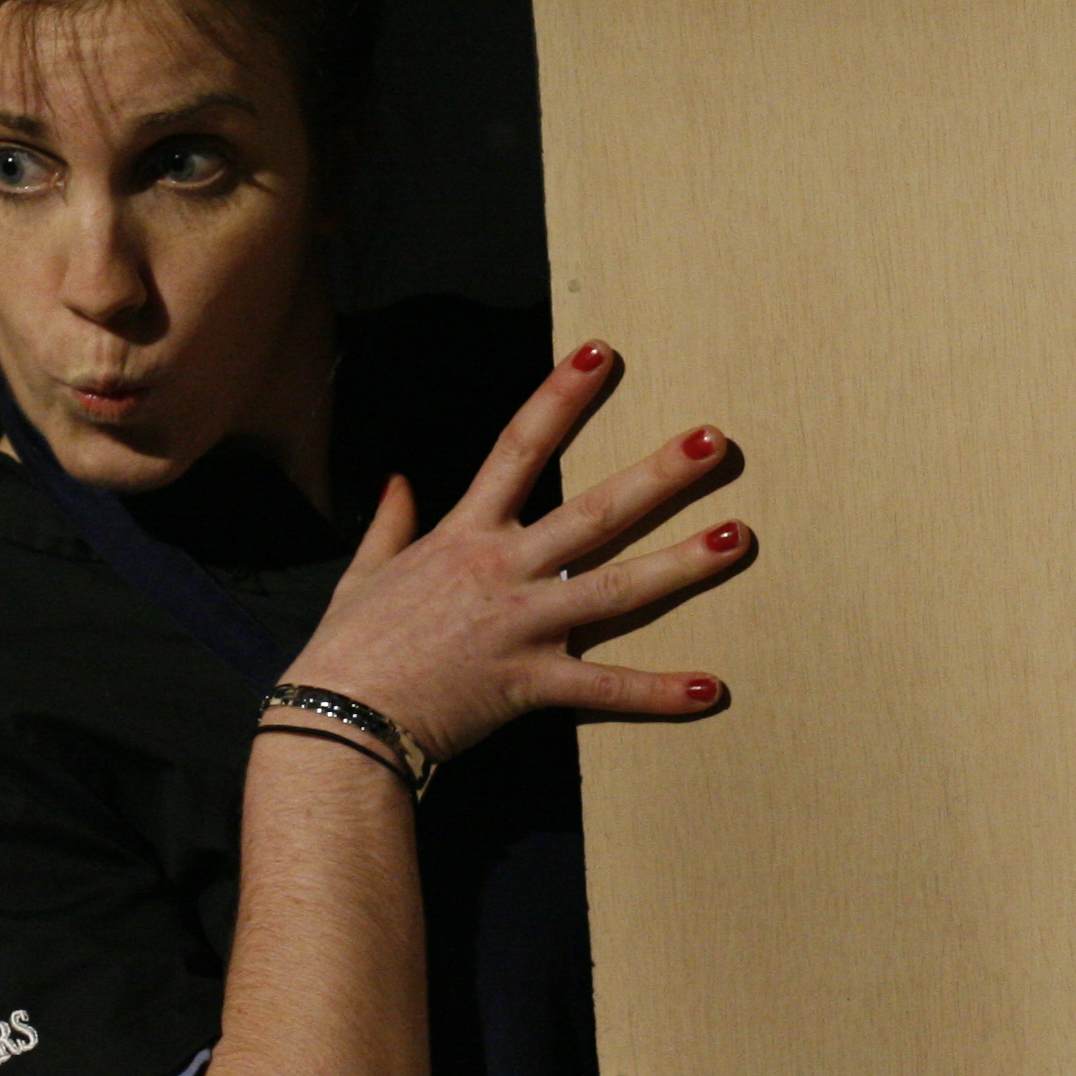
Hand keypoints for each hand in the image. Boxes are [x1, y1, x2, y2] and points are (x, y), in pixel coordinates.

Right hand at [278, 341, 748, 765]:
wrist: (338, 721)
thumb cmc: (346, 650)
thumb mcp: (363, 575)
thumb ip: (389, 526)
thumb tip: (396, 482)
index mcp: (463, 534)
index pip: (519, 447)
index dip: (561, 397)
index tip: (601, 354)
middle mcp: (502, 569)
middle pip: (594, 512)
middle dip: (659, 475)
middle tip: (714, 441)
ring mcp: (522, 626)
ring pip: (617, 589)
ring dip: (682, 564)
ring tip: (736, 537)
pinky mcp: (529, 684)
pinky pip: (605, 688)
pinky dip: (659, 692)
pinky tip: (711, 688)